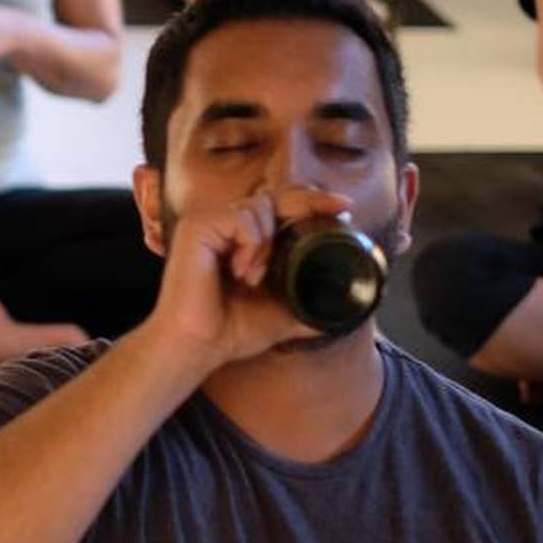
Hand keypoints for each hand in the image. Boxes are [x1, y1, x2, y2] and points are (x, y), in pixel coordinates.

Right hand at [144, 184, 355, 369]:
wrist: (197, 347)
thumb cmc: (229, 331)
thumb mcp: (281, 313)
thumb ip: (307, 303)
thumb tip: (346, 310)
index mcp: (243, 238)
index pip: (281, 206)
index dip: (312, 201)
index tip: (344, 207)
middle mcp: (225, 224)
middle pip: (275, 195)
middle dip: (308, 202)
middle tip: (338, 209)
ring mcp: (209, 222)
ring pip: (259, 206)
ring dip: (268, 242)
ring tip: (254, 278)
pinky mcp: (196, 227)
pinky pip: (240, 218)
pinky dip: (250, 243)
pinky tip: (240, 272)